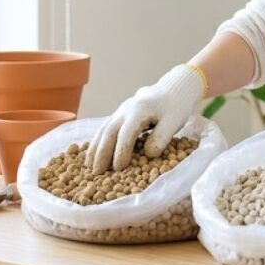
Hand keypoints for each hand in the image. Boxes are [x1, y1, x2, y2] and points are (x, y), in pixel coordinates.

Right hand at [85, 64, 205, 173]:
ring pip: (103, 130)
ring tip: (89, 167)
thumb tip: (148, 154)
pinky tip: (92, 155)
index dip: (121, 151)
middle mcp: (125, 110)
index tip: (119, 168)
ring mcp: (120, 112)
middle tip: (97, 173)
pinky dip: (97, 142)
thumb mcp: (175, 121)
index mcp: (139, 110)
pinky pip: (104, 129)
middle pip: (109, 132)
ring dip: (95, 148)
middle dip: (102, 153)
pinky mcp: (119, 115)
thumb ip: (162, 136)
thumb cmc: (175, 107)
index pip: (126, 133)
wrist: (171, 90)